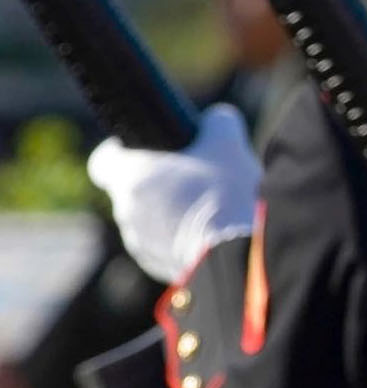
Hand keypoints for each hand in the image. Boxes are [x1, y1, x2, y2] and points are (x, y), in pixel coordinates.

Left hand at [86, 104, 260, 283]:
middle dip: (158, 186)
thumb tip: (216, 120)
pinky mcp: (158, 267)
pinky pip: (163, 247)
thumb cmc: (226, 192)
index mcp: (130, 177)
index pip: (103, 162)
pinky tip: (211, 234)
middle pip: (132, 192)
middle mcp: (126, 212)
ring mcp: (140, 243)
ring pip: (149, 221)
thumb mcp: (228, 142)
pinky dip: (180, 240)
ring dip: (169, 214)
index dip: (122, 154)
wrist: (242, 251)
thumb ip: (216, 122)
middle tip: (193, 180)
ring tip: (209, 210)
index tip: (147, 153)